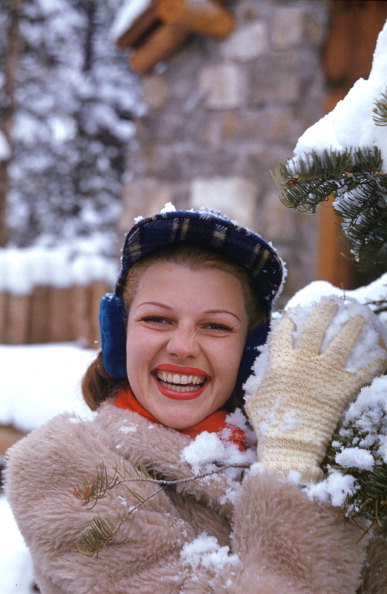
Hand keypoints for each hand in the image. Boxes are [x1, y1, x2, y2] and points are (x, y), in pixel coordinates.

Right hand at [245, 298, 385, 482]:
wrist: (290, 445)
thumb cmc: (270, 425)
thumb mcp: (256, 400)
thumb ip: (260, 385)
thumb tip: (261, 381)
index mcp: (281, 363)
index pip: (284, 333)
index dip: (289, 321)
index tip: (295, 314)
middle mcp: (303, 363)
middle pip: (315, 329)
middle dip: (324, 312)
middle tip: (331, 303)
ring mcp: (324, 374)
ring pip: (341, 343)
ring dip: (352, 328)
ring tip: (359, 316)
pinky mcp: (342, 389)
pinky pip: (361, 371)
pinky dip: (373, 361)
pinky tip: (381, 352)